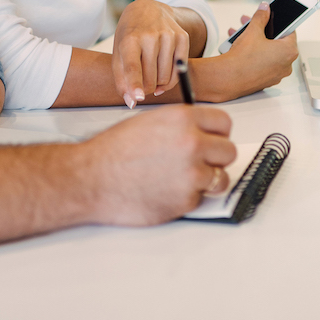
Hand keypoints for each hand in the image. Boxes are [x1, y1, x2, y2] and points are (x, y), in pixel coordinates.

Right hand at [78, 104, 235, 224]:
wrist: (91, 179)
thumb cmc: (113, 152)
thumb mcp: (149, 122)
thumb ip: (180, 125)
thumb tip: (202, 132)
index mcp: (183, 119)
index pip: (224, 123)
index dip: (217, 133)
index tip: (213, 140)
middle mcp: (192, 143)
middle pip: (228, 151)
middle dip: (216, 158)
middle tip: (199, 162)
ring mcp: (191, 173)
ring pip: (222, 178)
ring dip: (208, 181)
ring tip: (184, 179)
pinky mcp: (186, 200)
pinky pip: (202, 199)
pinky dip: (188, 198)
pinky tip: (167, 192)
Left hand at [112, 0, 189, 107]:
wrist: (148, 10)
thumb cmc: (130, 36)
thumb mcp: (118, 54)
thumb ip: (122, 80)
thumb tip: (131, 102)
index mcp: (130, 39)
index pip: (133, 66)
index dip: (135, 83)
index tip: (138, 97)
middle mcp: (150, 35)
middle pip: (151, 78)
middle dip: (145, 88)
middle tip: (141, 83)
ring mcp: (169, 35)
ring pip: (165, 78)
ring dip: (157, 83)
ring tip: (151, 73)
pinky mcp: (182, 37)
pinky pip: (179, 72)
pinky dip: (171, 80)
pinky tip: (162, 73)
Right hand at [220, 3, 297, 93]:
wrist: (229, 78)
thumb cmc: (244, 59)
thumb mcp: (253, 31)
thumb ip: (261, 17)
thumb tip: (264, 9)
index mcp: (289, 51)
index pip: (289, 31)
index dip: (279, 23)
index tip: (272, 19)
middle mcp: (287, 65)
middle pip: (277, 42)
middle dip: (263, 31)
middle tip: (252, 25)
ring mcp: (276, 74)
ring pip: (268, 53)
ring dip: (256, 42)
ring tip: (241, 35)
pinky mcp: (266, 81)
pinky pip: (263, 64)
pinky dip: (255, 55)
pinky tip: (242, 48)